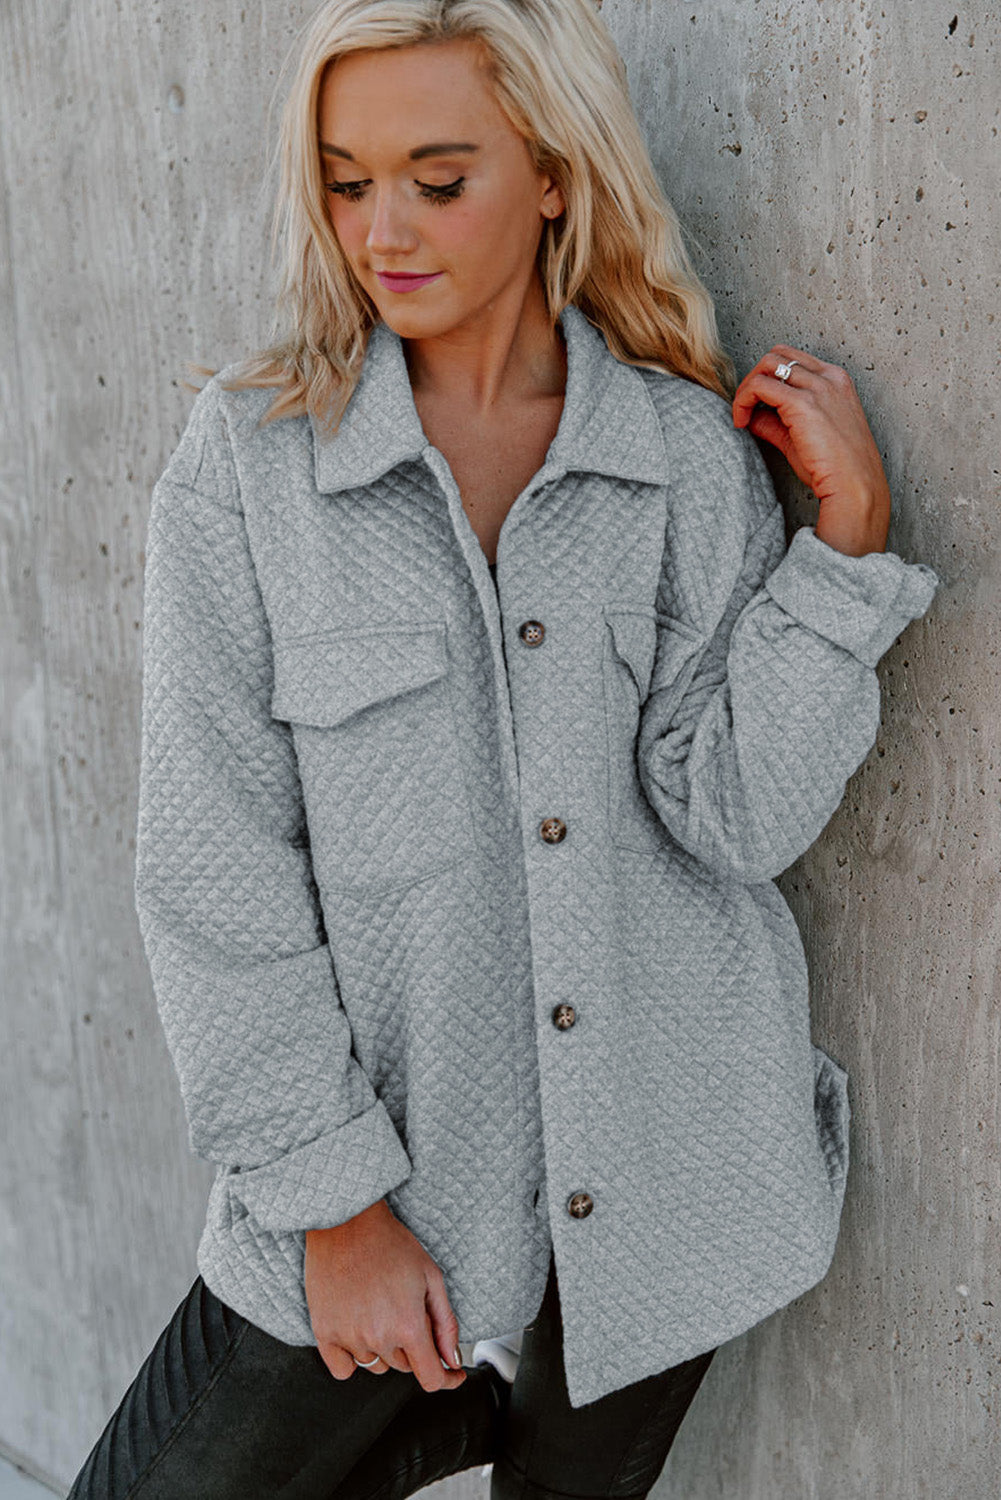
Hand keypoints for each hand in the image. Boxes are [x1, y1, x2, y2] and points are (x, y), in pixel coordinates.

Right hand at [304, 1199, 466, 1392]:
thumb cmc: (389, 1243)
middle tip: (406, 1310)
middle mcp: (378, 1337)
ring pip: (376, 1366)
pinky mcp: (324, 1332)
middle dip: (412, 1346)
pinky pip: (343, 1369)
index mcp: (408, 1324)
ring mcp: (348, 1337)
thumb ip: (445, 1323)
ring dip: (383, 1348)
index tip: (451, 1374)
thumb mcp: (431, 1276)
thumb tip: (452, 1358)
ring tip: (379, 1310)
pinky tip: (357, 1331)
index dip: (446, 1379)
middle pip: (403, 1367)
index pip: (431, 1377)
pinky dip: (353, 1358)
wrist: (347, 1222)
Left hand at [731, 345, 891, 556]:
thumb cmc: (835, 468)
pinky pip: (759, 386)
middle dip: (754, 377)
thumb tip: (751, 417)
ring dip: (746, 388)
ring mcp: (818, 388)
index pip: (792, 359)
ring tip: (741, 416)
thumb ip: (777, 423)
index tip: (757, 406)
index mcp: (835, 380)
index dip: (768, 378)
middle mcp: (828, 378)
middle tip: (744, 408)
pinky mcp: (803, 404)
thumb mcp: (804, 437)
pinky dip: (743, 400)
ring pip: (766, 365)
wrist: (855, 486)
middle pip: (777, 355)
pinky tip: (742, 423)